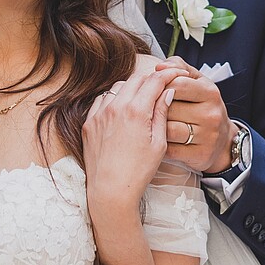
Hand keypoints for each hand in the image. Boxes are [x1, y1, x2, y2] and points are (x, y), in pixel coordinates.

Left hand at [82, 58, 179, 204]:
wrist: (110, 191)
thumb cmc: (138, 172)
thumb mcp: (158, 143)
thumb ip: (162, 114)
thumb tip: (167, 92)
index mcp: (136, 111)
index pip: (155, 81)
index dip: (168, 74)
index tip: (176, 73)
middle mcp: (116, 107)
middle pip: (136, 79)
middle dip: (151, 78)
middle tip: (161, 83)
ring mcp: (99, 114)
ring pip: (118, 87)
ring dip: (132, 87)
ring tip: (142, 97)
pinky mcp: (89, 123)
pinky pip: (102, 100)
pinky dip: (114, 98)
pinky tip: (122, 108)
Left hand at [161, 59, 233, 172]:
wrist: (223, 141)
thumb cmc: (203, 106)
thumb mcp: (197, 82)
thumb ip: (178, 67)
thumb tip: (159, 66)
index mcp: (210, 92)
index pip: (177, 84)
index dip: (161, 86)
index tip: (155, 91)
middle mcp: (211, 114)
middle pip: (169, 108)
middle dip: (156, 108)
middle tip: (150, 109)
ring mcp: (207, 136)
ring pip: (167, 130)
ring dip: (155, 127)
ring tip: (152, 125)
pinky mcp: (200, 155)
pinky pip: (170, 150)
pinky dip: (160, 145)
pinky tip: (159, 140)